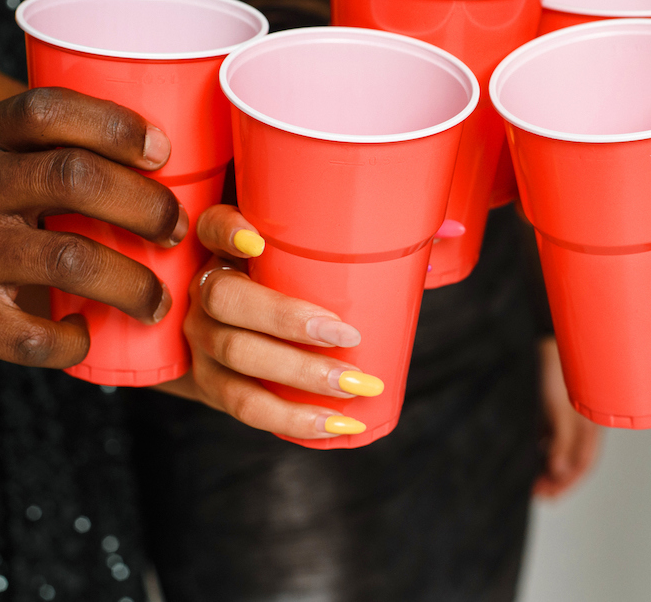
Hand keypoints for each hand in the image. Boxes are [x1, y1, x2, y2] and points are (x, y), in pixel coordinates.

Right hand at [0, 88, 187, 365]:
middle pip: (77, 180)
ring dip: (133, 284)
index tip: (162, 151)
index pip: (50, 109)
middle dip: (147, 207)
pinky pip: (33, 334)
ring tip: (157, 299)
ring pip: (72, 261)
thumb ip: (27, 141)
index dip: (116, 124)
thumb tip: (136, 150)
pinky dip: (75, 340)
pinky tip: (87, 336)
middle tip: (176, 230)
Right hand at [155, 205, 385, 440]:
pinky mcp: (209, 386)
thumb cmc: (290, 283)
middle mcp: (201, 291)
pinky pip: (245, 406)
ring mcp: (200, 341)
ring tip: (355, 388)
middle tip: (347, 336)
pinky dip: (293, 419)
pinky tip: (336, 424)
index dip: (229, 232)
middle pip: (227, 301)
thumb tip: (451, 234)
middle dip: (287, 320)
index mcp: (222, 248)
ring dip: (300, 377)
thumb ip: (358, 242)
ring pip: (237, 358)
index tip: (259, 241)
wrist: (232, 335)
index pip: (212, 226)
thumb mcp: (302, 256)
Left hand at [534, 337, 600, 497]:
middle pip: (573, 459)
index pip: (581, 465)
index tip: (547, 496)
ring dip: (550, 464)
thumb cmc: (561, 372)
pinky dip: (546, 444)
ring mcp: (572, 414)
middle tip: (538, 492)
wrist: (554, 339)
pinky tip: (536, 449)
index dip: (566, 484)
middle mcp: (584, 424)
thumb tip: (559, 471)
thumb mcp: (560, 410)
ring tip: (534, 477)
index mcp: (592, 428)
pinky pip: (555, 431)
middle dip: (557, 479)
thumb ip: (561, 441)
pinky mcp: (559, 404)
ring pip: (563, 446)